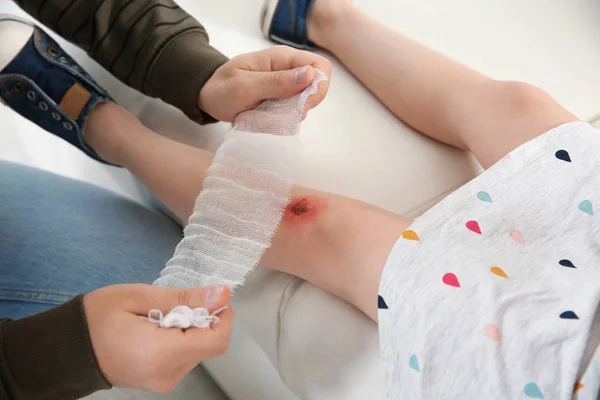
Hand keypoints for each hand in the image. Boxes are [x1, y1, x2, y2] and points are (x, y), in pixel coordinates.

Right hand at [84, 284, 231, 392]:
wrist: (66, 350)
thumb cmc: (96, 319)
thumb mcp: (140, 297)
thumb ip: (184, 298)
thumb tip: (222, 295)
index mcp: (162, 354)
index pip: (217, 340)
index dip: (221, 316)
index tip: (208, 298)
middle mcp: (168, 374)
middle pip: (208, 344)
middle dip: (200, 319)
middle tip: (170, 304)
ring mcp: (164, 382)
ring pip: (198, 350)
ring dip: (188, 328)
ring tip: (157, 317)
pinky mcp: (161, 381)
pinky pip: (184, 357)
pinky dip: (179, 339)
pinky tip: (156, 329)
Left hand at [198, 46, 331, 121]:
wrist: (208, 96)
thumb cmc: (222, 89)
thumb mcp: (245, 86)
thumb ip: (276, 82)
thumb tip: (310, 75)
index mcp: (282, 57)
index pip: (320, 66)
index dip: (318, 87)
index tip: (302, 105)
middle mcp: (289, 68)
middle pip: (319, 83)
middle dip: (308, 102)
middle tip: (286, 113)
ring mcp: (287, 83)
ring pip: (309, 98)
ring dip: (296, 111)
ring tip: (273, 115)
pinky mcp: (283, 97)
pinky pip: (297, 107)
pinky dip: (289, 116)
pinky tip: (272, 117)